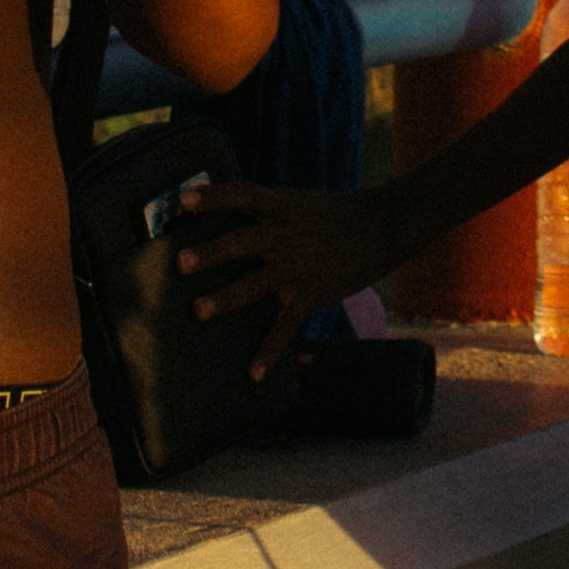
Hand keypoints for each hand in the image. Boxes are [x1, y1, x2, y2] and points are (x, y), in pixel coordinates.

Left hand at [176, 183, 391, 378]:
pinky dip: (270, 351)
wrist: (388, 224)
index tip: (185, 200)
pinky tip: (253, 373)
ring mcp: (301, 265)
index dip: (215, 197)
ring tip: (198, 310)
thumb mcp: (303, 203)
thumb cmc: (342, 213)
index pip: (245, 195)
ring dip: (227, 296)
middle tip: (181, 263)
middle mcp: (289, 235)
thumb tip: (231, 215)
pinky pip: (287, 324)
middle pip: (245, 241)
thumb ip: (269, 212)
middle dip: (212, 253)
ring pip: (258, 281)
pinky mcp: (314, 293)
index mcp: (285, 207)